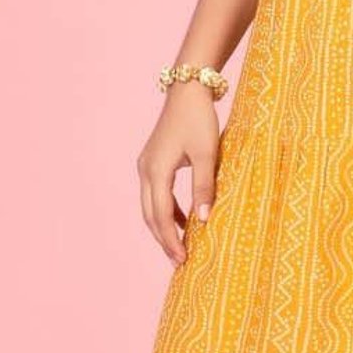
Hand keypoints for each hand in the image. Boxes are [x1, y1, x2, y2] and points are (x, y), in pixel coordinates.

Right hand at [137, 83, 220, 265]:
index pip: (160, 215)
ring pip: (150, 206)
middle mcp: (146, 170)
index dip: (171, 239)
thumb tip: (204, 220)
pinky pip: (155, 194)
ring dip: (163, 227)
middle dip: (164, 240)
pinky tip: (182, 221)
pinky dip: (166, 211)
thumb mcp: (207, 154)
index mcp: (156, 171)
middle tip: (179, 262)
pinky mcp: (153, 160)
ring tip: (180, 247)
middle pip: (150, 215)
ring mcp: (147, 165)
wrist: (188, 90)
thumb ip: (204, 186)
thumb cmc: (199, 119)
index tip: (183, 259)